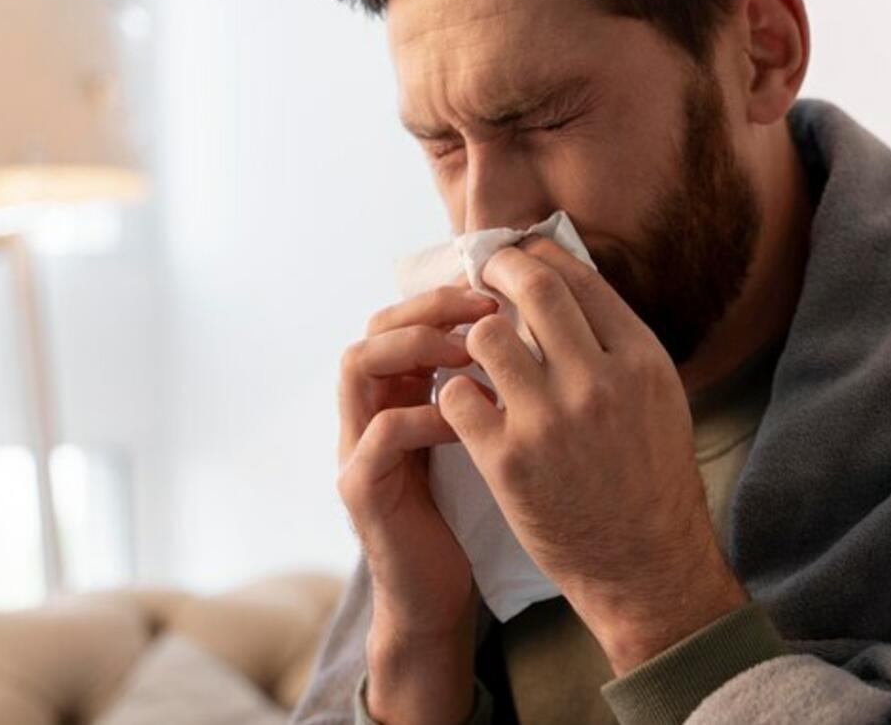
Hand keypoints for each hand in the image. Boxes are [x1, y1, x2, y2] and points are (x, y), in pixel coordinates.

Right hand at [337, 283, 496, 722]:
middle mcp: (365, 412)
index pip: (401, 317)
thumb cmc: (468, 513)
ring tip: (470, 353)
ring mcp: (354, 448)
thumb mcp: (478, 437)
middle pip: (374, 327)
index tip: (499, 292)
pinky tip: (473, 418)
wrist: (435, 597)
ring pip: (359, 363)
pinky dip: (428, 414)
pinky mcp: (361, 488)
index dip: (445, 298)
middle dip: (430, 308)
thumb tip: (535, 331)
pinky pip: (383, 431)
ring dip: (417, 346)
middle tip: (486, 309)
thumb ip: (484, 389)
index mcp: (394, 395)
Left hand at [436, 237, 747, 674]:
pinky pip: (458, 395)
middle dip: (498, 269)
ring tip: (474, 353)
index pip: (577, 276)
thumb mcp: (658, 397)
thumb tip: (566, 284)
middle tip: (481, 274)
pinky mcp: (509, 460)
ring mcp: (551, 420)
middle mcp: (599, 381)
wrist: (646, 566)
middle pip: (532, 286)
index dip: (537, 254)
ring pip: (486, 335)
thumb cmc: (651, 479)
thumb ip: (615, 345)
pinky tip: (465, 403)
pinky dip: (455, 393)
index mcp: (640, 359)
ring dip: (473, 337)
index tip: (517, 254)